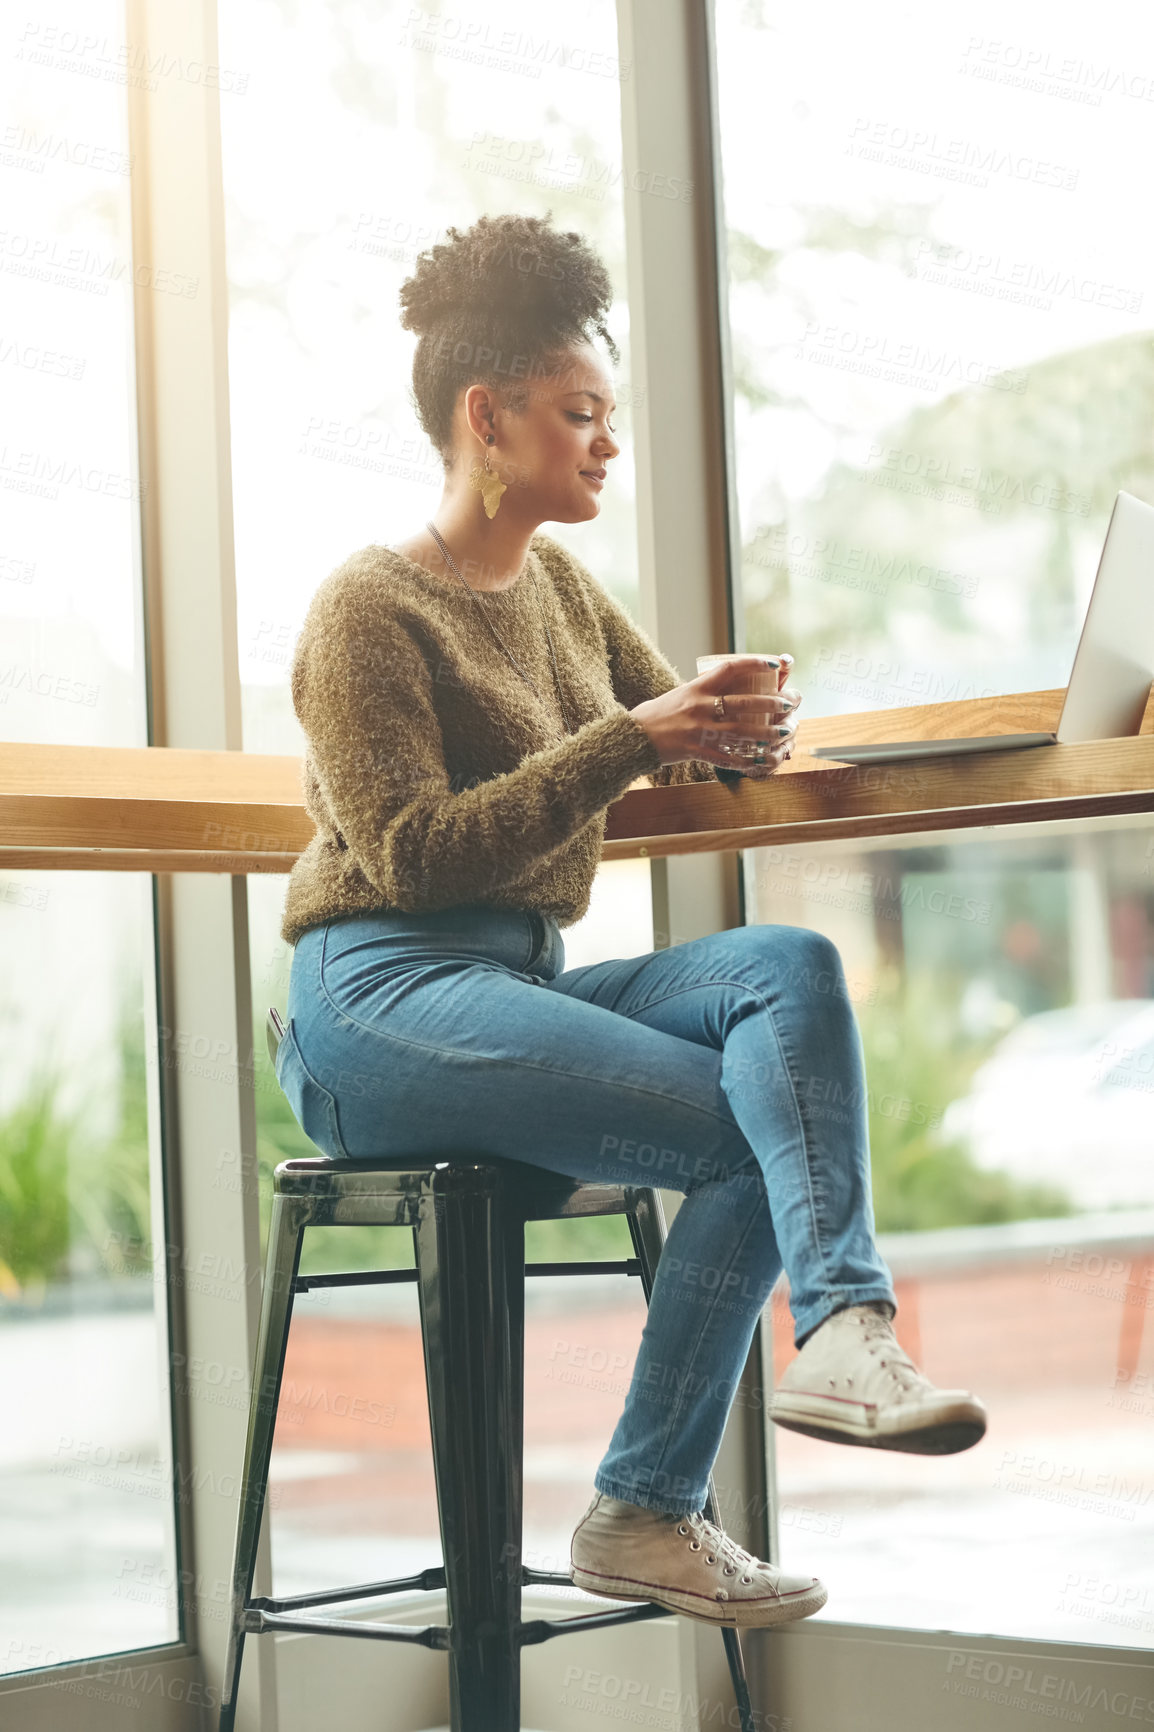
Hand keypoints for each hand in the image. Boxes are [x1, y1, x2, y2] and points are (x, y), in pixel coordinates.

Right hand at [630, 653, 800, 774]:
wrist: (633, 737)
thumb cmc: (658, 714)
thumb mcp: (681, 694)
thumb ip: (705, 690)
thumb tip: (731, 685)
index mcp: (696, 688)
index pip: (730, 669)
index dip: (754, 663)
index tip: (774, 662)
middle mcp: (699, 707)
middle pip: (743, 702)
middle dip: (771, 703)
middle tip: (789, 702)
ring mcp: (698, 730)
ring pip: (741, 731)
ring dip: (767, 732)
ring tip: (785, 730)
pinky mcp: (696, 751)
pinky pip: (728, 757)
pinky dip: (747, 759)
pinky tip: (763, 759)